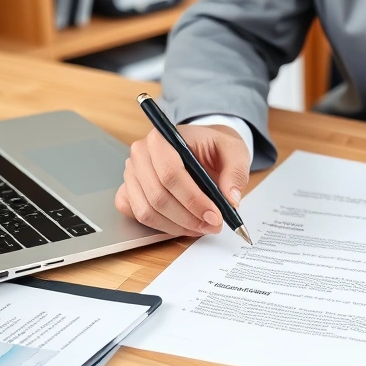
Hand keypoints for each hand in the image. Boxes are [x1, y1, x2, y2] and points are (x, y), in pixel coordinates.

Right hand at [115, 124, 249, 235]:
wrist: (203, 147)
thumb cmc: (214, 148)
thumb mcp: (235, 152)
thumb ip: (236, 173)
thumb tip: (231, 199)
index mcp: (162, 138)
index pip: (171, 174)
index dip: (193, 200)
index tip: (215, 215)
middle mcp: (141, 154)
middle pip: (158, 196)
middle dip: (188, 218)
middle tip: (213, 225)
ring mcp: (132, 174)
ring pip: (148, 211)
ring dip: (177, 226)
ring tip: (202, 227)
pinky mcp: (130, 190)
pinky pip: (138, 215)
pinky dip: (161, 226)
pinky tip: (183, 224)